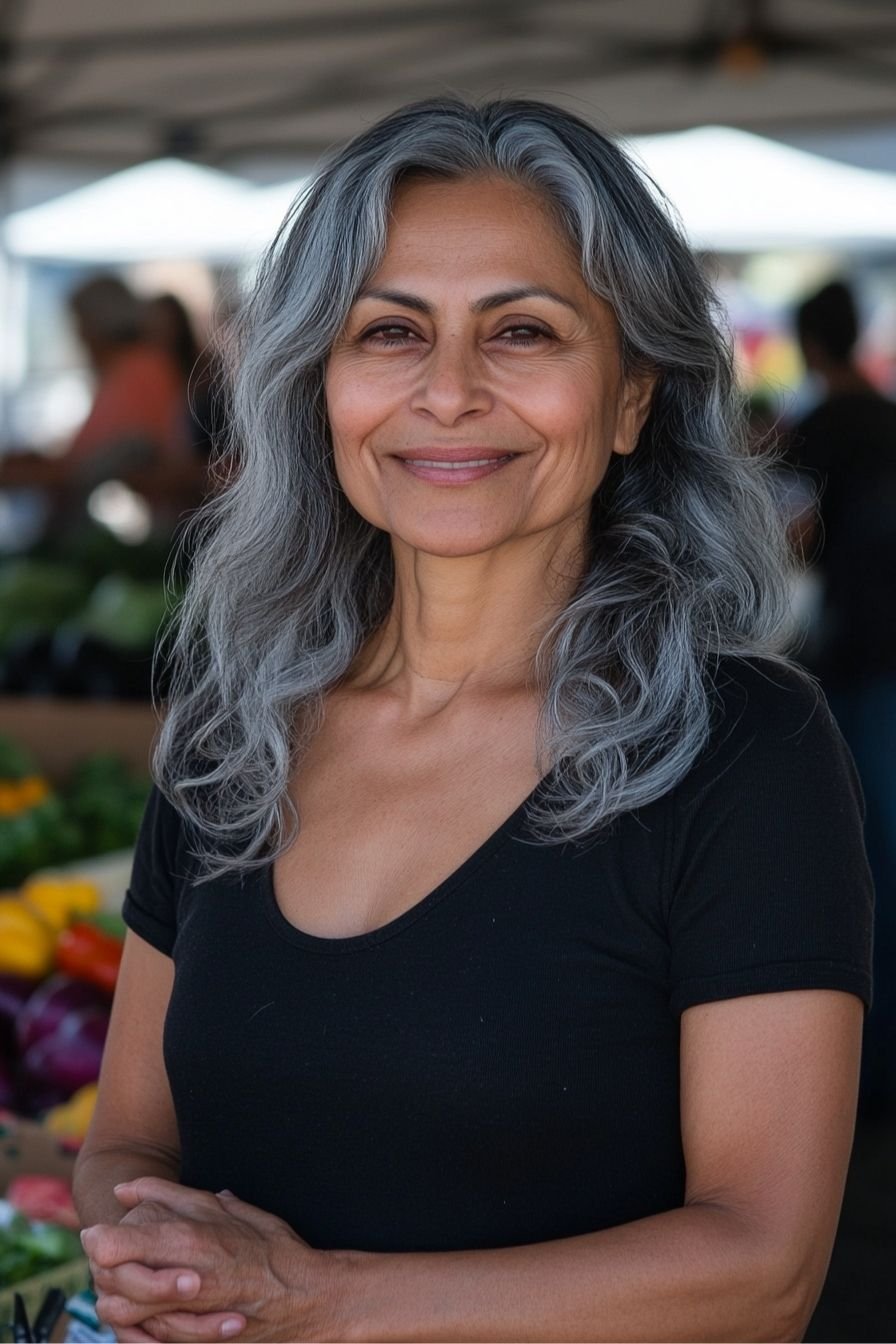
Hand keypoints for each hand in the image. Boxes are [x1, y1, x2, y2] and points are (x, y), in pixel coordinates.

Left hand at [81, 1177, 337, 1341]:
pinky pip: (147, 1339)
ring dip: (114, 1300)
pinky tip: (139, 1314)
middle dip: (103, 1270)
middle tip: (102, 1259)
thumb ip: (176, 1196)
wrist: (308, 1299)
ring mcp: (188, 1318)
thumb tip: (129, 1188)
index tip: (96, 1235)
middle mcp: (186, 1280)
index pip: (121, 1244)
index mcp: (194, 1241)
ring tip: (117, 1286)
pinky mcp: (194, 1342)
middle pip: (116, 1280)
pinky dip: (134, 1328)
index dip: (100, 1240)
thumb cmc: (273, 1249)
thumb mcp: (228, 1210)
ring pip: (124, 1314)